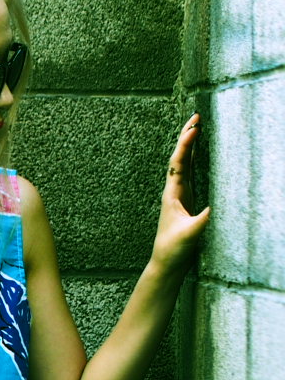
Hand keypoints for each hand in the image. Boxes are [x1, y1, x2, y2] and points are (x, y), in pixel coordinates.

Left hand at [151, 113, 211, 271]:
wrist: (166, 263)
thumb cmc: (173, 250)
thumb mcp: (189, 235)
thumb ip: (201, 222)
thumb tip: (214, 208)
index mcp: (172, 194)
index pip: (178, 163)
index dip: (185, 144)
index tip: (194, 127)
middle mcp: (174, 191)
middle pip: (179, 158)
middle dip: (186, 137)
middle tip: (196, 116)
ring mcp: (180, 196)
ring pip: (184, 165)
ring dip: (190, 146)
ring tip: (197, 127)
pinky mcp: (186, 202)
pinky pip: (189, 175)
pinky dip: (194, 160)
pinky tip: (198, 154)